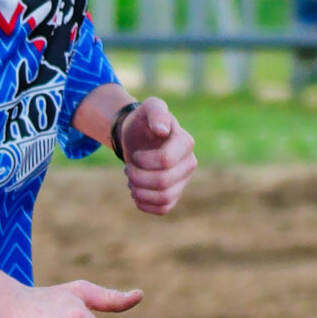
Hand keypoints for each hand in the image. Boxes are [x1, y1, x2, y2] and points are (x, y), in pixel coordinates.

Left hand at [114, 98, 195, 215]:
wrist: (139, 137)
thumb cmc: (143, 121)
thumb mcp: (147, 108)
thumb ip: (156, 111)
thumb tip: (162, 130)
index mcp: (185, 142)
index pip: (165, 162)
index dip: (143, 162)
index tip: (136, 154)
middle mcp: (189, 163)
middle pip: (163, 182)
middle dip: (137, 178)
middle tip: (127, 169)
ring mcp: (183, 180)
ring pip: (164, 198)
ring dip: (139, 192)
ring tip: (131, 181)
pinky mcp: (175, 193)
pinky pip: (164, 209)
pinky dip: (144, 204)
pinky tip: (136, 192)